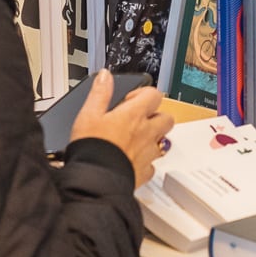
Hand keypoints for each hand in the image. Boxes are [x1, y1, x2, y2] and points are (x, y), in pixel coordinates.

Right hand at [70, 70, 173, 186]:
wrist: (95, 180)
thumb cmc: (92, 148)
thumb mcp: (88, 114)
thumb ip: (99, 93)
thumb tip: (105, 76)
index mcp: (133, 115)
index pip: (154, 95)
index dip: (144, 94)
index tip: (130, 100)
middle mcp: (146, 132)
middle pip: (166, 118)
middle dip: (156, 116)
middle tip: (139, 119)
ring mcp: (148, 153)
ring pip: (163, 141)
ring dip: (153, 138)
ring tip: (137, 139)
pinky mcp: (144, 172)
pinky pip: (152, 165)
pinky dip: (146, 162)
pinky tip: (133, 160)